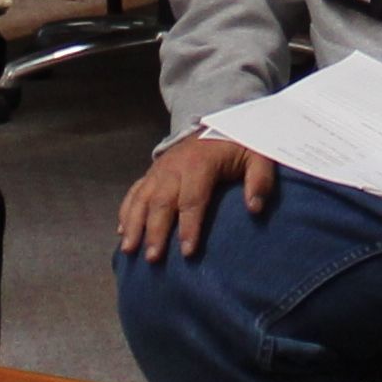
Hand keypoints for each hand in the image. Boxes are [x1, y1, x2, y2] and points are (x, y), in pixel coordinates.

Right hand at [118, 134, 276, 261]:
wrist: (215, 123)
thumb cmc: (239, 146)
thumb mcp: (258, 155)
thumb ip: (260, 180)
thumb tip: (255, 208)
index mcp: (200, 164)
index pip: (192, 199)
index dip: (189, 227)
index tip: (187, 252)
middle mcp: (174, 168)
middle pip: (161, 203)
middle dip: (155, 232)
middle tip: (153, 258)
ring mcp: (159, 170)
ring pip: (141, 199)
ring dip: (134, 225)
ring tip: (129, 250)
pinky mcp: (151, 173)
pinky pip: (134, 192)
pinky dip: (126, 212)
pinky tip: (121, 232)